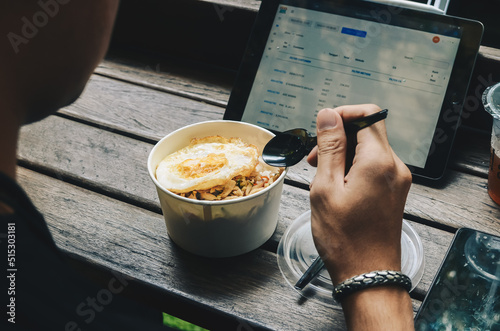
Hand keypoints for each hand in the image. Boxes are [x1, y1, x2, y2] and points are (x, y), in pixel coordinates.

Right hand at [307, 104, 411, 284]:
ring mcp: (398, 180)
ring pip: (370, 149)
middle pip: (368, 131)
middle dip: (340, 137)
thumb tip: (328, 115)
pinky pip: (374, 166)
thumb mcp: (326, 187)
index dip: (342, 115)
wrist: (367, 273)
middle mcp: (395, 167)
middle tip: (315, 157)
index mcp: (379, 161)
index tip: (323, 128)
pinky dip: (354, 167)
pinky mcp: (395, 191)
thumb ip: (329, 146)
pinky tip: (337, 185)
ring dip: (345, 153)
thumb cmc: (345, 238)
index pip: (368, 114)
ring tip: (322, 175)